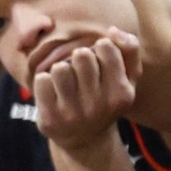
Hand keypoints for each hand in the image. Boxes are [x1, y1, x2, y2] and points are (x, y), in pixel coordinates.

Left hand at [34, 28, 141, 151]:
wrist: (85, 140)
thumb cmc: (106, 99)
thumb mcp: (127, 78)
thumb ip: (129, 50)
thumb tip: (112, 30)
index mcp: (122, 93)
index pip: (106, 47)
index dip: (100, 48)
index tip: (100, 60)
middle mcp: (99, 105)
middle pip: (82, 55)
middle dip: (79, 57)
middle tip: (81, 70)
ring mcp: (73, 114)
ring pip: (60, 68)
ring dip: (61, 70)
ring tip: (66, 81)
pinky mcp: (50, 119)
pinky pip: (41, 81)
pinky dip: (44, 82)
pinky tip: (53, 92)